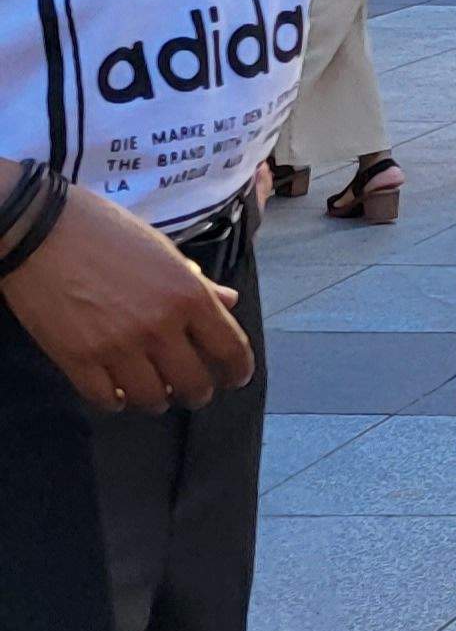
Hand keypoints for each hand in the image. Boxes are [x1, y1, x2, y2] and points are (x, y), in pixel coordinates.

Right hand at [0, 181, 251, 413]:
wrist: (41, 229)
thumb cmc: (106, 232)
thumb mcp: (163, 250)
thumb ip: (197, 282)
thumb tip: (229, 300)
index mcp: (188, 295)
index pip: (229, 348)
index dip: (238, 371)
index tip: (235, 379)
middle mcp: (159, 326)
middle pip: (193, 384)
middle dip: (198, 393)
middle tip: (193, 392)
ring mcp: (117, 346)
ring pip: (150, 399)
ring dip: (156, 401)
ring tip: (155, 394)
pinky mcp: (76, 359)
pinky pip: (105, 399)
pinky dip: (115, 402)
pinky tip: (117, 393)